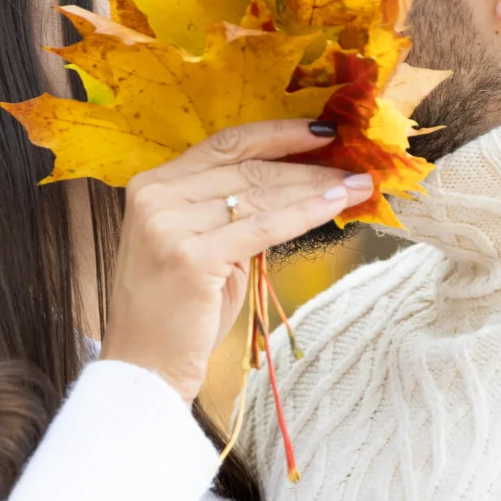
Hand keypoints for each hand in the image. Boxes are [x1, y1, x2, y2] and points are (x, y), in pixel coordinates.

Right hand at [102, 118, 371, 401]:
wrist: (144, 368)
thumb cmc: (177, 314)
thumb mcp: (202, 249)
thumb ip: (230, 213)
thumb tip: (293, 186)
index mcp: (152, 185)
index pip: (224, 145)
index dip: (276, 134)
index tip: (320, 132)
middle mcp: (156, 196)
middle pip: (247, 168)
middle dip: (306, 166)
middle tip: (353, 164)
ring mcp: (169, 224)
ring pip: (259, 195)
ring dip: (315, 187)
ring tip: (356, 185)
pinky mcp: (191, 256)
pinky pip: (263, 227)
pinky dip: (306, 213)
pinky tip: (337, 203)